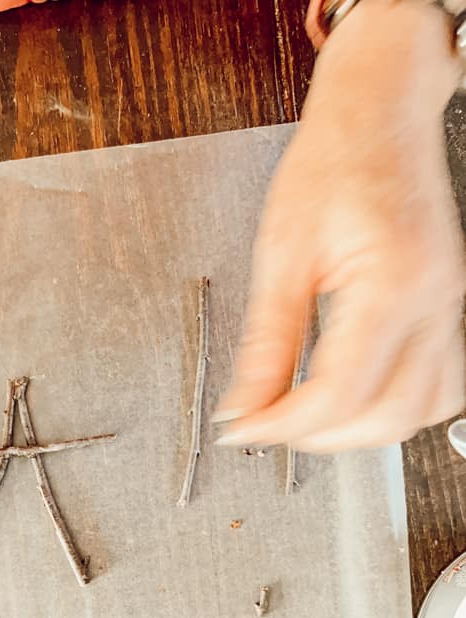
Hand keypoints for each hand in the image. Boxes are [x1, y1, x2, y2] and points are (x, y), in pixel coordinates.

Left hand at [215, 0, 464, 451]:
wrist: (379, 113)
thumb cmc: (333, 163)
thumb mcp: (281, 255)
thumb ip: (264, 345)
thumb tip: (241, 409)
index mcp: (390, 285)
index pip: (338, 394)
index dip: (283, 425)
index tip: (243, 429)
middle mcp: (432, 303)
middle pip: (387, 417)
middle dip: (322, 436)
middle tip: (271, 422)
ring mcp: (448, 307)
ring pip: (421, 411)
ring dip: (362, 429)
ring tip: (308, 412)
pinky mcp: (445, 308)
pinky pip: (439, 384)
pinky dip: (395, 406)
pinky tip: (354, 394)